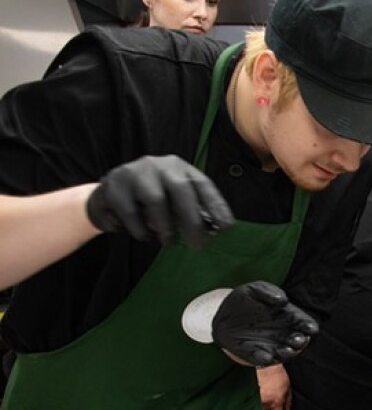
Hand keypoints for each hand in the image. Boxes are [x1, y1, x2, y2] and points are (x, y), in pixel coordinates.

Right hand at [86, 155, 233, 247]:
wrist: (105, 198)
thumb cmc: (147, 202)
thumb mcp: (172, 202)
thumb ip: (191, 211)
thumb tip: (216, 231)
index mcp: (178, 167)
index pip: (202, 184)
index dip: (216, 205)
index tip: (227, 227)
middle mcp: (157, 164)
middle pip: (180, 189)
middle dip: (192, 220)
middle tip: (199, 245)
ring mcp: (134, 172)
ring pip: (155, 200)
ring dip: (165, 227)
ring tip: (169, 242)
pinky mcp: (113, 187)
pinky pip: (131, 213)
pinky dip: (140, 230)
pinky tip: (144, 236)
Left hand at [212, 281, 318, 366]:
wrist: (222, 313)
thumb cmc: (245, 299)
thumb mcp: (255, 289)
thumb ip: (270, 292)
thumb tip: (283, 301)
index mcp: (288, 316)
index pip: (304, 323)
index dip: (309, 326)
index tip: (310, 328)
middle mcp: (283, 332)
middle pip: (299, 340)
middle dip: (300, 342)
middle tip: (297, 339)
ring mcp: (271, 344)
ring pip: (285, 353)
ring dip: (287, 354)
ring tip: (285, 350)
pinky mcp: (256, 353)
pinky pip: (263, 359)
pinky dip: (265, 359)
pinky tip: (265, 356)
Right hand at [257, 365, 291, 409]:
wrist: (266, 366)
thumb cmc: (278, 376)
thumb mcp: (288, 388)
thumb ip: (288, 402)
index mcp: (276, 401)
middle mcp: (266, 403)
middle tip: (273, 404)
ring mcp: (258, 399)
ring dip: (264, 407)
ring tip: (267, 398)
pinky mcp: (252, 395)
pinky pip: (256, 404)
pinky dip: (259, 402)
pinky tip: (262, 395)